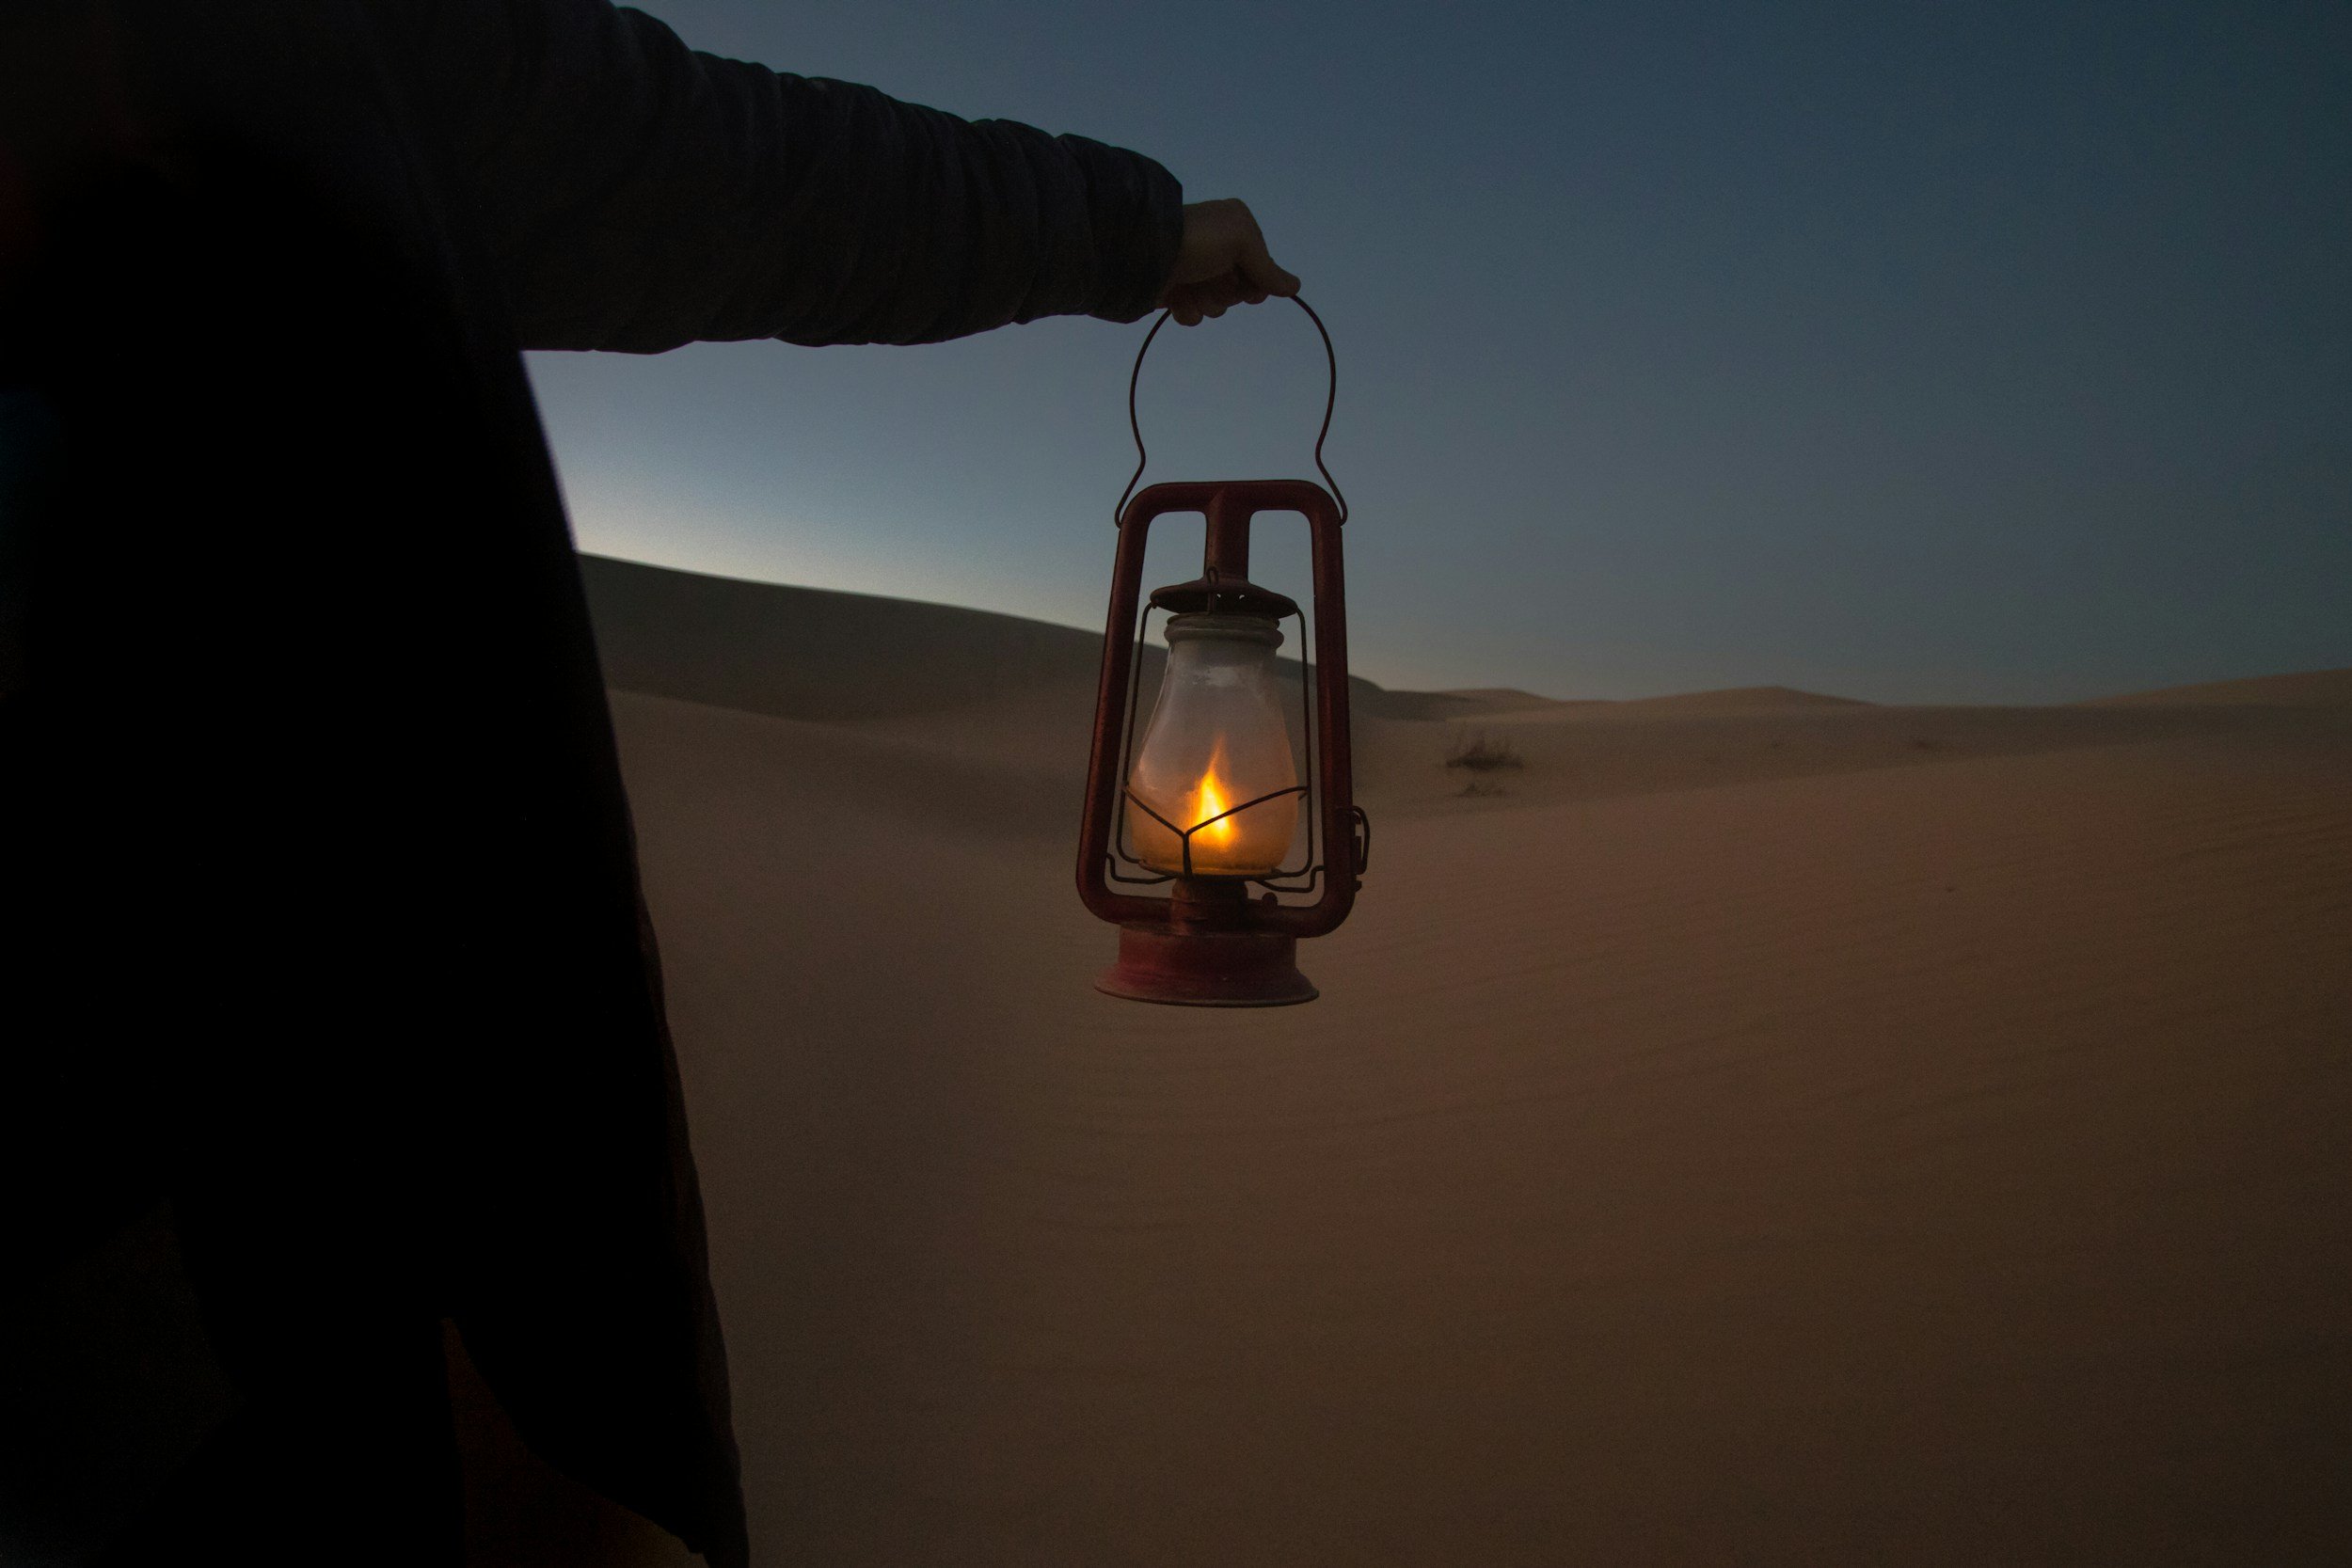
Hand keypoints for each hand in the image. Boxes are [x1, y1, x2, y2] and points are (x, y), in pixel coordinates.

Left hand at [1158, 198, 1300, 325]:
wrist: (1145, 253)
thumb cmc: (1199, 241)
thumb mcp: (1241, 241)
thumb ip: (1267, 267)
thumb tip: (1295, 287)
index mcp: (1235, 228)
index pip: (1260, 268)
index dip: (1256, 283)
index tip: (1249, 287)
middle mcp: (1216, 249)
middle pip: (1240, 289)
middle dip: (1228, 292)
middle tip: (1214, 281)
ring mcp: (1194, 271)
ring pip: (1217, 305)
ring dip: (1206, 302)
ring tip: (1190, 288)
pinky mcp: (1174, 291)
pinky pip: (1193, 314)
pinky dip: (1187, 311)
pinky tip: (1177, 299)